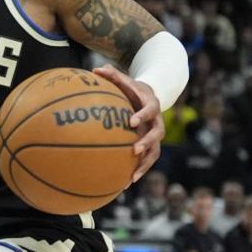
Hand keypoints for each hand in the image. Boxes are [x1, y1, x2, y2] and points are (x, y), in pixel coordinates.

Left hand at [93, 65, 163, 182]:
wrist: (148, 96)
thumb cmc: (131, 88)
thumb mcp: (123, 79)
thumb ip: (111, 74)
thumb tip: (95, 69)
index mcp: (151, 104)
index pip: (151, 110)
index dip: (143, 115)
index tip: (131, 122)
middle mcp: (157, 122)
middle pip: (157, 134)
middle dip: (147, 142)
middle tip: (134, 150)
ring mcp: (156, 135)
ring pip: (155, 152)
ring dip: (145, 164)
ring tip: (132, 177)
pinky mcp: (151, 145)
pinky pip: (148, 160)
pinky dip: (140, 171)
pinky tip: (126, 182)